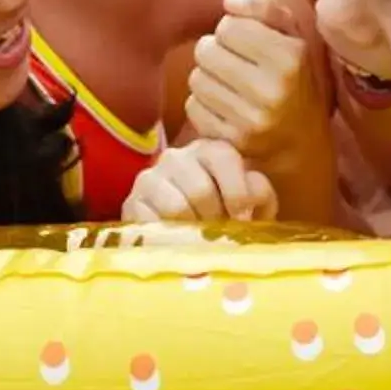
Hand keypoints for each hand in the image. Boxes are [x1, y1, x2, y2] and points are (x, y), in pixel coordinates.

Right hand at [121, 139, 277, 226]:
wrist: (178, 224)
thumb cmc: (221, 209)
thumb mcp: (247, 198)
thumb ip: (258, 196)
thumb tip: (248, 212)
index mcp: (209, 149)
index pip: (224, 158)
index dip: (237, 194)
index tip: (243, 220)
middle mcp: (177, 157)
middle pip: (201, 190)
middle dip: (215, 218)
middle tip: (220, 235)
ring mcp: (150, 178)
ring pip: (176, 207)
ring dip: (193, 230)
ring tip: (200, 239)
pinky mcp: (132, 202)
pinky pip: (152, 222)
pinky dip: (169, 237)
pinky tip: (178, 241)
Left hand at [185, 0, 332, 171]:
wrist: (302, 144)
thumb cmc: (294, 80)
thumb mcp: (292, 38)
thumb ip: (264, 7)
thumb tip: (228, 3)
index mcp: (290, 58)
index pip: (228, 26)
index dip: (232, 30)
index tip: (245, 43)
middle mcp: (272, 90)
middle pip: (206, 50)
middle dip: (215, 52)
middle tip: (232, 63)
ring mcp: (251, 120)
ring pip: (196, 79)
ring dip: (207, 77)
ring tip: (228, 84)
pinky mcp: (231, 141)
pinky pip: (193, 107)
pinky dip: (203, 104)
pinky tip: (224, 107)